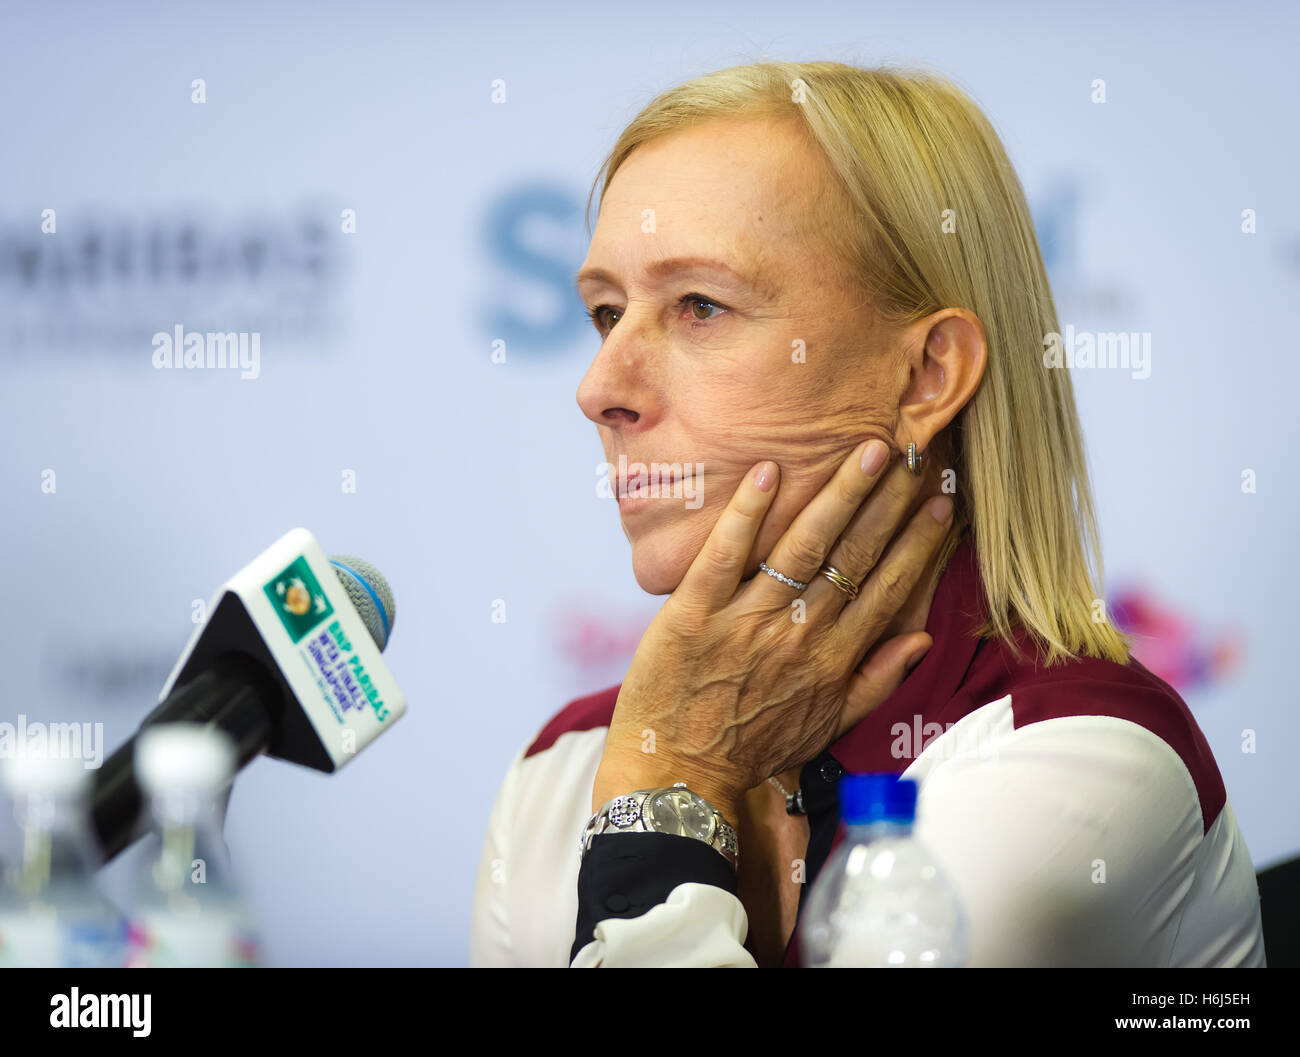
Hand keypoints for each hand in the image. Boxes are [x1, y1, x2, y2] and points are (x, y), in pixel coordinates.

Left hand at [591, 440, 953, 820]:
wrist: (679, 773)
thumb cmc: (751, 749)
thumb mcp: (826, 727)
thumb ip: (875, 681)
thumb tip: (918, 638)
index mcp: (833, 660)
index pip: (887, 588)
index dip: (918, 543)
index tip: (941, 502)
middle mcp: (798, 634)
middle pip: (853, 555)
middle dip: (888, 502)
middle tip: (914, 454)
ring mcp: (746, 620)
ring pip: (802, 545)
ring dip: (839, 493)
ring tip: (869, 450)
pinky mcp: (694, 612)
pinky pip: (725, 553)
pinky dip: (747, 512)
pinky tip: (770, 472)